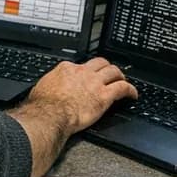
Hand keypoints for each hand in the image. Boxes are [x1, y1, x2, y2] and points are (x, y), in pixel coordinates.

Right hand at [19, 57, 137, 134]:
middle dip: (107, 67)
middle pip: (101, 63)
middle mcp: (82, 72)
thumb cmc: (43, 105)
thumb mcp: (43, 87)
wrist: (50, 114)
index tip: (88, 75)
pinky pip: (122, 88)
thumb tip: (48, 88)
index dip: (87, 70)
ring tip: (123, 80)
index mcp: (67, 69)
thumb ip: (51, 84)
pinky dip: (130, 90)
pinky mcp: (104, 96)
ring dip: (120, 75)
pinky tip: (132, 94)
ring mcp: (94, 83)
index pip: (81, 64)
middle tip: (111, 73)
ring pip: (114, 72)